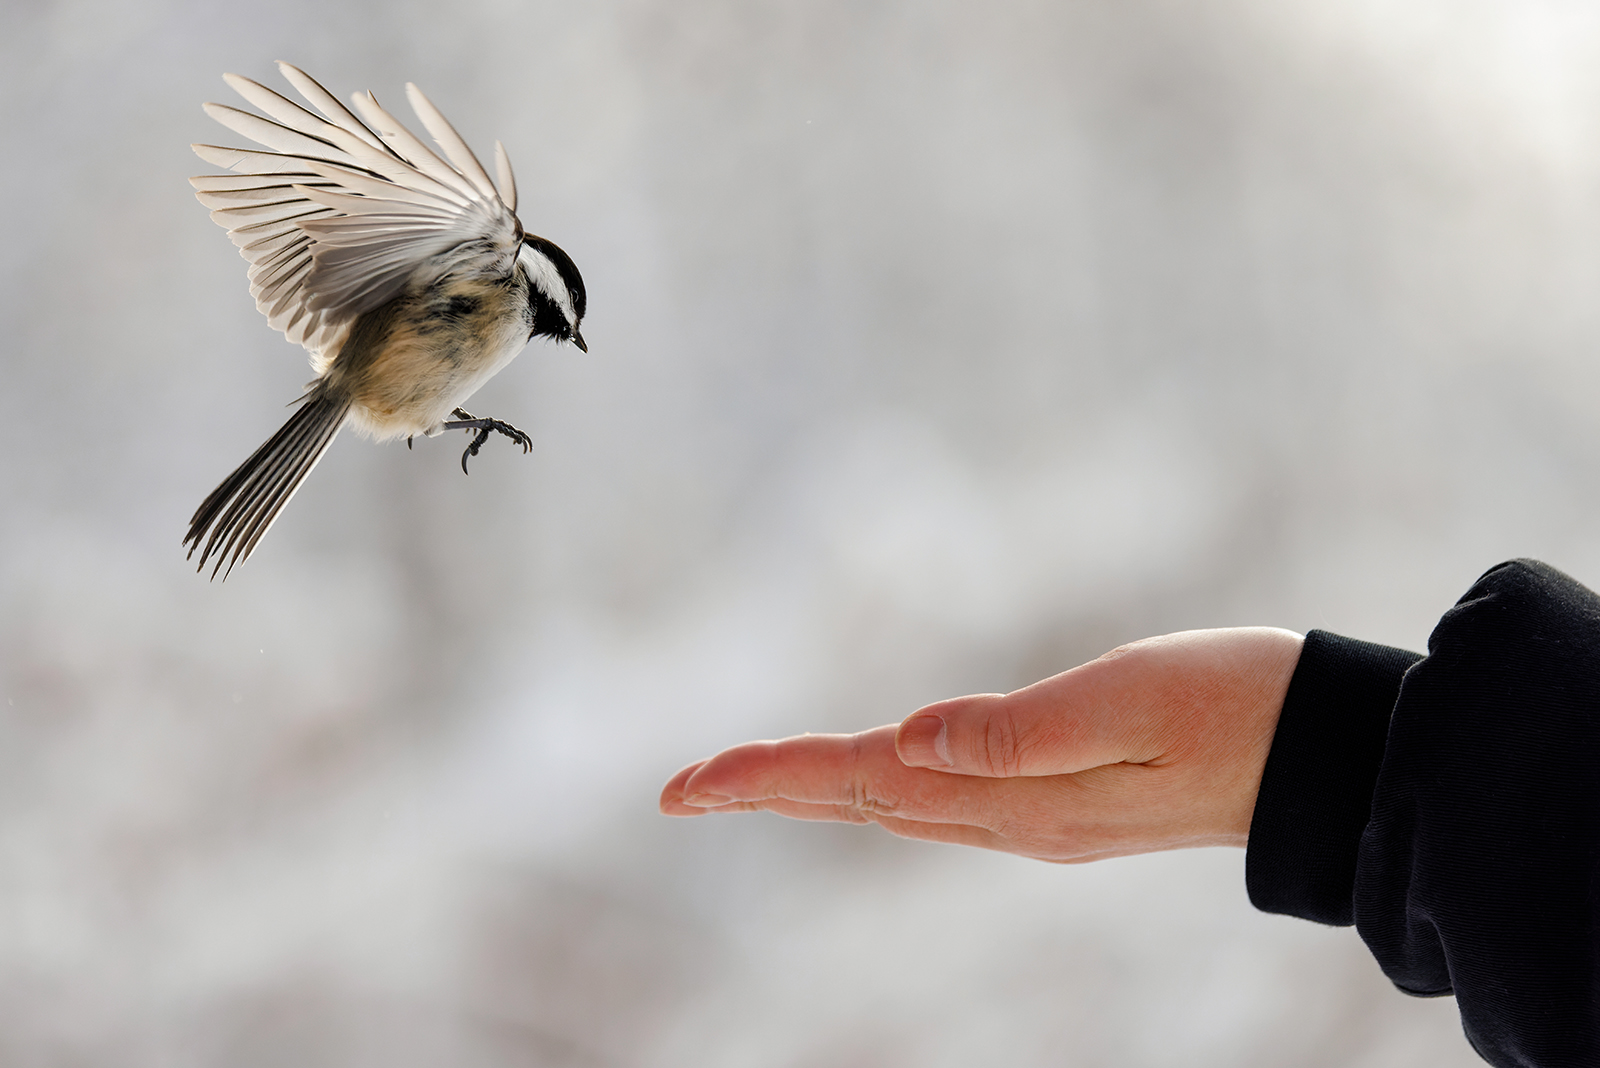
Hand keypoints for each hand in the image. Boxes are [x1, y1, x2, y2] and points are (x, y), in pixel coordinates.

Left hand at [660, 628, 1303, 862]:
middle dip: (770, 789)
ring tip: (749, 782)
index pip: (862, 780)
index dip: (768, 777)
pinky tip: (871, 777)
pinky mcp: (1068, 804)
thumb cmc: (1243, 707)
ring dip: (818, 789)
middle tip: (681, 789)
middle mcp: (1017, 819)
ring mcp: (1042, 819)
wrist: (1331, 760)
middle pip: (862, 799)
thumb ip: (1021, 730)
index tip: (683, 785)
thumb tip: (908, 741)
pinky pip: (943, 801)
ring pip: (897, 804)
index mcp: (1019, 796)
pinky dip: (883, 786)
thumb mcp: (1134, 699)